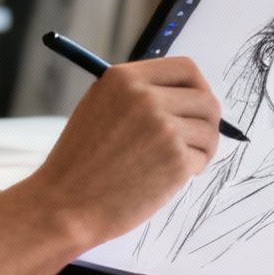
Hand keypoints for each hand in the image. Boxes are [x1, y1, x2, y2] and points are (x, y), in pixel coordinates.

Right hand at [19, 57, 221, 249]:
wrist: (64, 204)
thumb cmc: (80, 162)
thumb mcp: (98, 108)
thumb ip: (136, 94)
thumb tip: (183, 94)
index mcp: (124, 78)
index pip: (186, 69)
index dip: (198, 87)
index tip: (196, 105)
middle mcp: (146, 97)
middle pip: (206, 100)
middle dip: (207, 122)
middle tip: (196, 140)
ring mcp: (163, 128)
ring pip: (209, 131)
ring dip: (200, 149)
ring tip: (173, 164)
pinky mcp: (175, 160)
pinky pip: (201, 158)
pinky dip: (191, 170)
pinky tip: (165, 179)